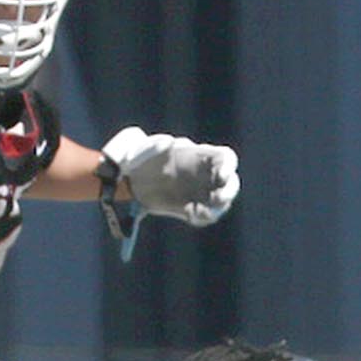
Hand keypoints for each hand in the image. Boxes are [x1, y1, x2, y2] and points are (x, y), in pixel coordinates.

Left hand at [100, 126, 239, 226]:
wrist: (129, 182)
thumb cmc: (140, 159)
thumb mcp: (143, 149)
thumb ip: (154, 145)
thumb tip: (168, 143)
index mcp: (200, 156)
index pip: (226, 158)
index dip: (229, 166)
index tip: (222, 176)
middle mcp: (205, 175)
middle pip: (231, 183)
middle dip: (229, 191)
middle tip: (218, 199)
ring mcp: (200, 192)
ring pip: (221, 202)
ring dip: (219, 207)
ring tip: (204, 211)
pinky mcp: (191, 208)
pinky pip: (204, 215)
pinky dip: (201, 217)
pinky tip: (190, 215)